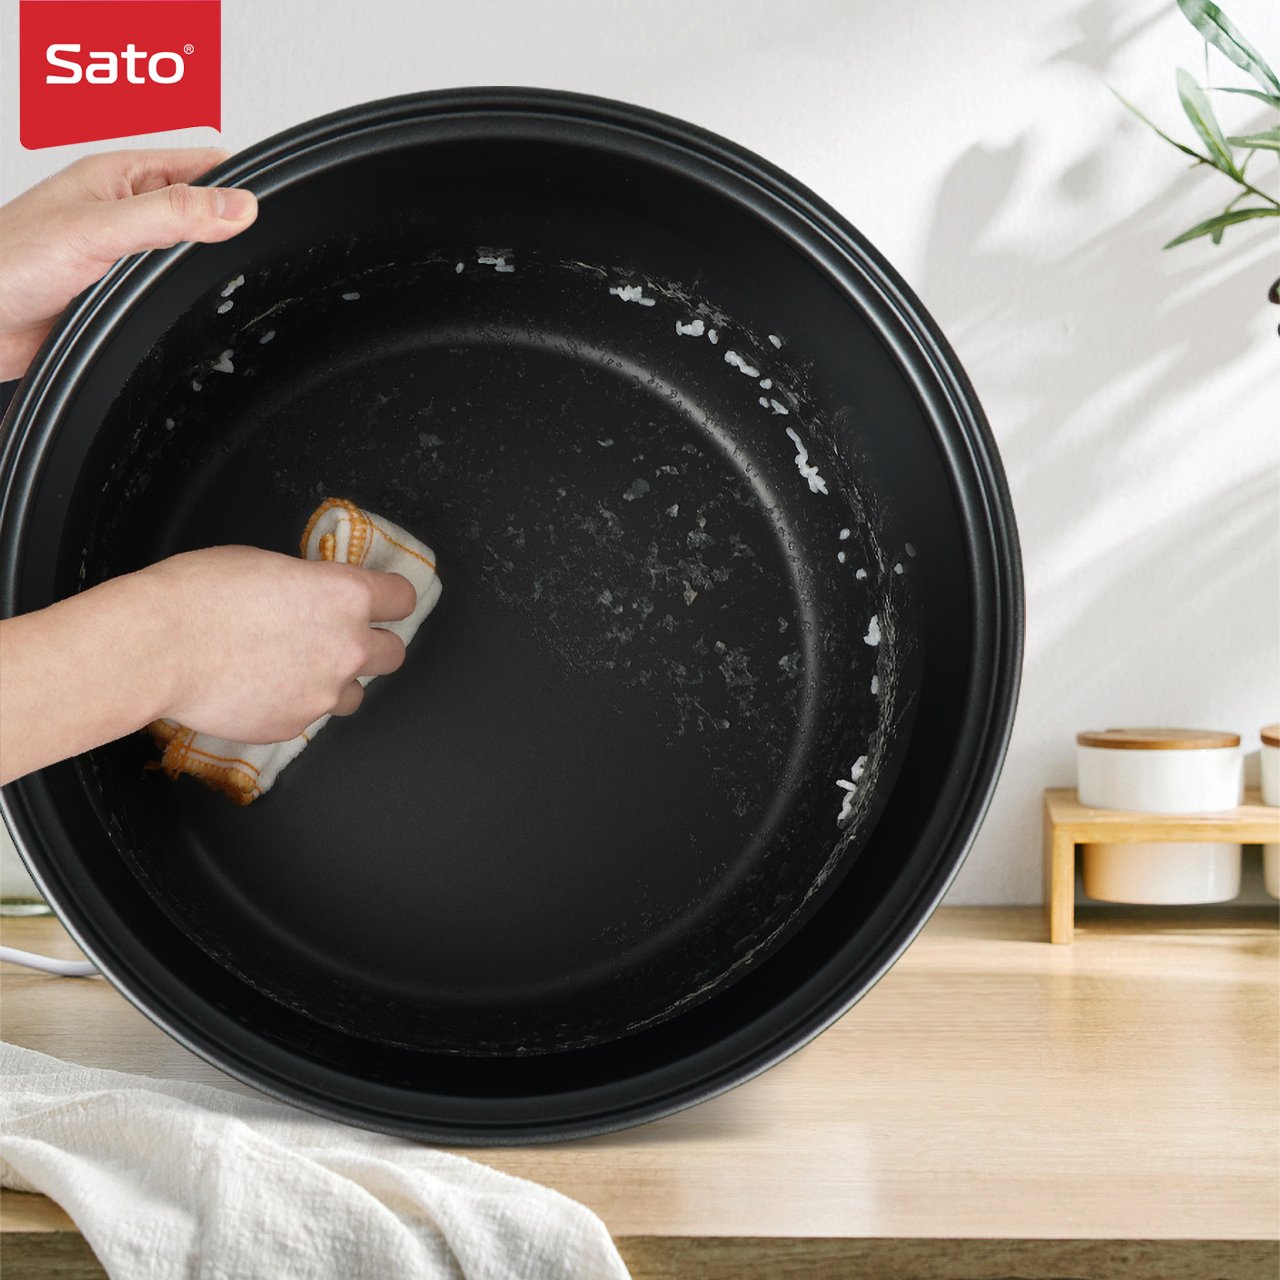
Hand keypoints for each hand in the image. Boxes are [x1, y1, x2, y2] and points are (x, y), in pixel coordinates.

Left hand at [0, 148, 256, 381]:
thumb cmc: (4, 262)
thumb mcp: (99, 229)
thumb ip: (171, 215)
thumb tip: (238, 206)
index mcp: (120, 178)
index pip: (202, 165)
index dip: (239, 181)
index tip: (270, 207)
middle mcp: (125, 213)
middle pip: (204, 211)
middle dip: (232, 227)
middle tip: (262, 246)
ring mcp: (124, 256)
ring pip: (189, 257)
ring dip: (208, 269)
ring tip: (235, 275)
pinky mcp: (119, 297)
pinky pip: (169, 296)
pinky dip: (187, 303)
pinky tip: (195, 309)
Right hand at [141, 547, 416, 742]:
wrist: (157, 648)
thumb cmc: (199, 594)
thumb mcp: (267, 564)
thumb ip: (309, 585)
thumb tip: (315, 595)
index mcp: (346, 595)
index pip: (403, 598)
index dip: (389, 599)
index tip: (382, 601)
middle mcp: (348, 647)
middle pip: (394, 653)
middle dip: (373, 645)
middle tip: (342, 638)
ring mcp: (324, 693)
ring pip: (355, 693)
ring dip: (336, 681)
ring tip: (295, 668)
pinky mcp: (295, 725)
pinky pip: (310, 715)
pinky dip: (294, 703)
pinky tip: (261, 687)